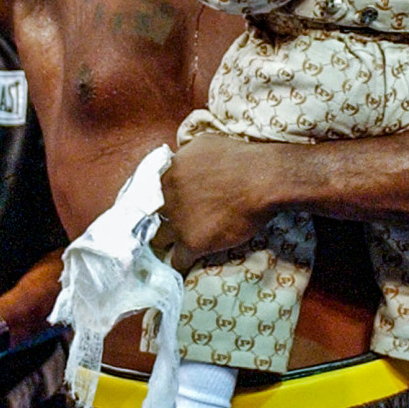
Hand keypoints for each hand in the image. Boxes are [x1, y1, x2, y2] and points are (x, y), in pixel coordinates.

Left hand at [161, 134, 272, 265]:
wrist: (260, 179)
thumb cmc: (238, 157)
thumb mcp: (203, 144)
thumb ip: (185, 156)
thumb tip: (180, 159)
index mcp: (167, 173)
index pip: (148, 192)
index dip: (156, 201)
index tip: (162, 207)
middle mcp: (166, 197)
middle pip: (150, 216)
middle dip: (159, 221)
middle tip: (169, 226)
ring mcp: (177, 221)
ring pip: (159, 240)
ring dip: (167, 244)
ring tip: (174, 248)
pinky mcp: (192, 242)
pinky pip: (177, 261)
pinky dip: (181, 263)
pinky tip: (186, 263)